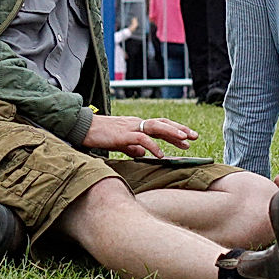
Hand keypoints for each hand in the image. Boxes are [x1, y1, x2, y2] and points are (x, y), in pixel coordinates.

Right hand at [81, 114, 197, 157]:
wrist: (83, 129)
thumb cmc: (100, 136)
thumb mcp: (120, 143)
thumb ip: (132, 147)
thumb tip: (144, 155)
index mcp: (137, 125)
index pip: (161, 126)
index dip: (175, 131)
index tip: (188, 139)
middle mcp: (137, 123)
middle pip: (163, 123)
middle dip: (180, 130)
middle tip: (194, 137)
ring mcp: (131, 127)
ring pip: (156, 127)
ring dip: (172, 134)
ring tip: (185, 141)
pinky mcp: (123, 134)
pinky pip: (142, 139)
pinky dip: (153, 147)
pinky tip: (161, 155)